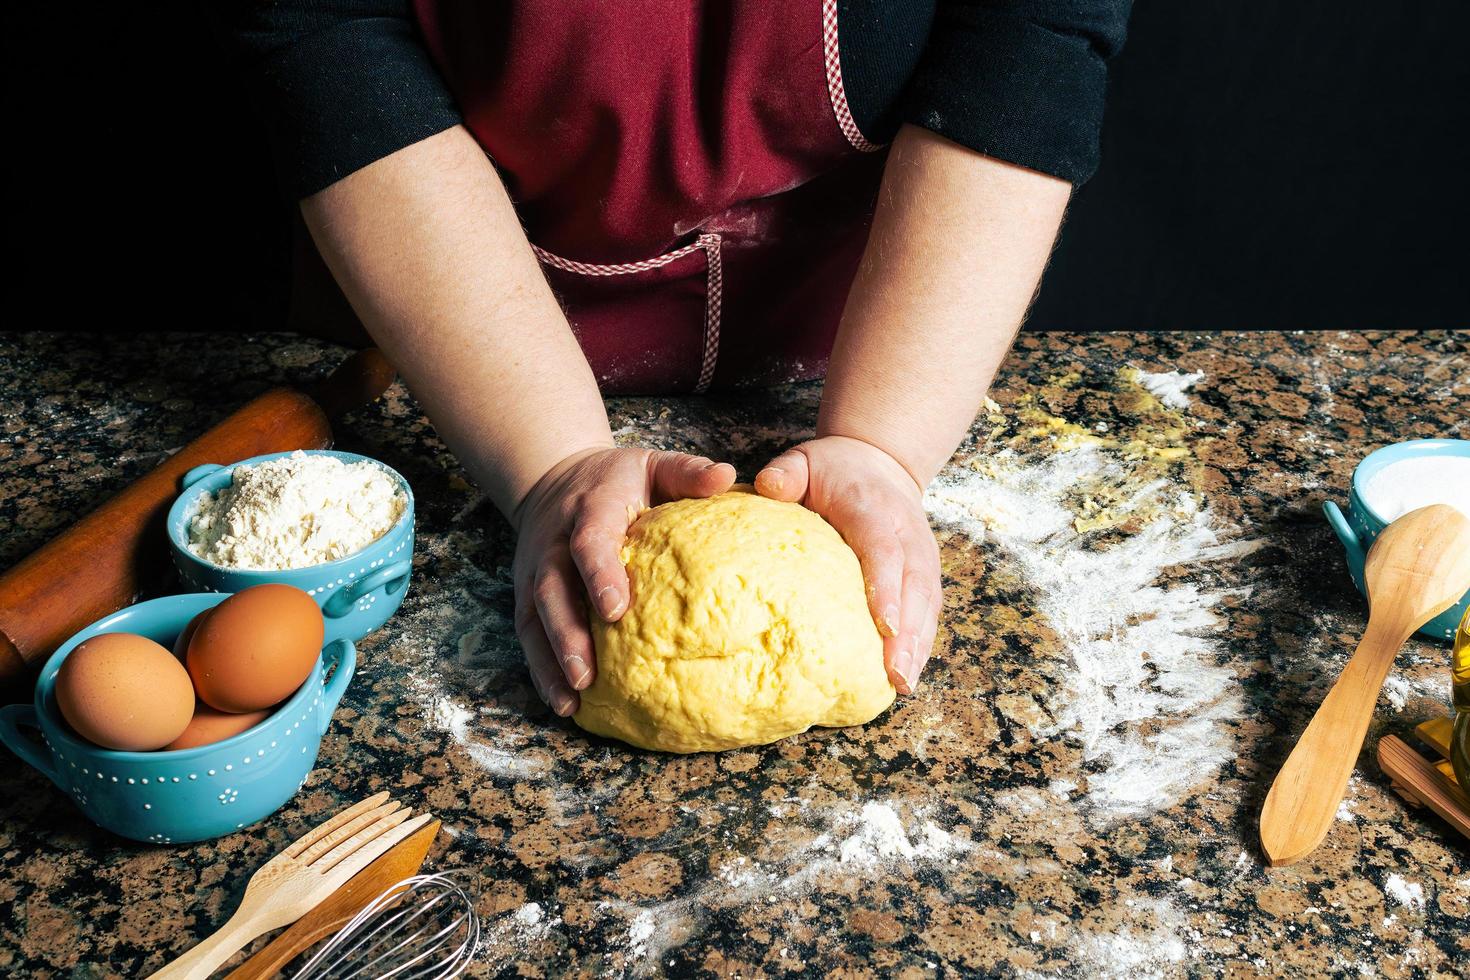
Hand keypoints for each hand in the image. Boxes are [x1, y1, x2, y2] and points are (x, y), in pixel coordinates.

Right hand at [511, 447, 735, 715]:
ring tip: (572, 700)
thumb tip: (729, 476)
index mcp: (589, 510)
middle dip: (567, 633)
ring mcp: (535, 571)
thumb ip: (688, 471)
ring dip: (551, 660)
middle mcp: (554, 543)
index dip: (599, 574)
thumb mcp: (652, 463)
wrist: (554, 476)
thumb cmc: (618, 479)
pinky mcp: (526, 593)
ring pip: (535, 618)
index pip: (590, 543)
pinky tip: (562, 703)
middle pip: (553, 590)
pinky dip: (541, 669)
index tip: (616, 610)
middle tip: (587, 674)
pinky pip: (528, 634)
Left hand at [755, 436, 938, 694]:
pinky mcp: (927, 574)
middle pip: (913, 586)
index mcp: (873, 509)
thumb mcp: (805, 460)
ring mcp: (922, 555)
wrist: (881, 461)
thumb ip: (787, 473)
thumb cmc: (833, 470)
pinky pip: (929, 611)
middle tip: (895, 675)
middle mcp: (906, 534)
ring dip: (919, 645)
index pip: (883, 550)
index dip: (885, 587)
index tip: (884, 626)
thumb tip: (768, 486)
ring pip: (926, 603)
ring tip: (904, 684)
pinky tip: (907, 675)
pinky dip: (921, 643)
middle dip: (908, 632)